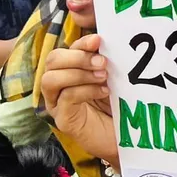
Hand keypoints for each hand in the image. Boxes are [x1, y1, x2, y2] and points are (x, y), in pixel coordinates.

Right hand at [41, 34, 117, 164]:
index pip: (66, 49)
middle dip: (78, 57)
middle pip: (52, 61)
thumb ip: (105, 62)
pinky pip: (65, 98)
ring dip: (78, 73)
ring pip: (51, 79)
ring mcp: (57, 103)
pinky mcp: (62, 119)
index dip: (80, 43)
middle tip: (103, 62)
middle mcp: (59, 85)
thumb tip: (106, 42)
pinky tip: (104, 91)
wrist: (126, 137)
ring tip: (103, 77)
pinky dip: (85, 90)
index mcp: (70, 70)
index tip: (99, 40)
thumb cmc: (118, 105)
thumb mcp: (113, 78)